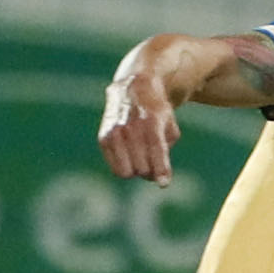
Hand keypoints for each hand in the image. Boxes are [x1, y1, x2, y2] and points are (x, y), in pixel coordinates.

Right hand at [99, 52, 183, 182]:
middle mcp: (130, 127)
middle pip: (142, 169)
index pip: (156, 150)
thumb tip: (156, 180)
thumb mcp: (169, 127)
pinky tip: (129, 155)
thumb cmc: (156, 112)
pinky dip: (124, 167)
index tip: (163, 184)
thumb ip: (165, 154)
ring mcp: (114, 133)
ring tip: (141, 156)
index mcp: (151, 122)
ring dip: (136, 171)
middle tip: (153, 158)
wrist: (132, 88)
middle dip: (150, 170)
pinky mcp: (104, 139)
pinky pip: (115, 169)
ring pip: (126, 172)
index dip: (161, 170)